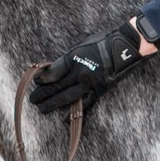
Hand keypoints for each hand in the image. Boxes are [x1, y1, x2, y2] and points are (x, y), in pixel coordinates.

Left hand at [29, 19, 150, 113]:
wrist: (126, 48)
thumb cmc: (104, 42)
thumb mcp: (82, 44)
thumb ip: (68, 57)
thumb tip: (53, 69)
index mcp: (74, 57)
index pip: (53, 71)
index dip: (43, 78)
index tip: (37, 82)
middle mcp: (80, 72)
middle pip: (57, 86)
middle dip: (43, 94)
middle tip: (33, 100)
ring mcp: (90, 83)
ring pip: (67, 97)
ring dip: (53, 104)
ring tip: (42, 109)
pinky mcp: (99, 91)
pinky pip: (84, 104)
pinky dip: (73, 112)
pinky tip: (63, 119)